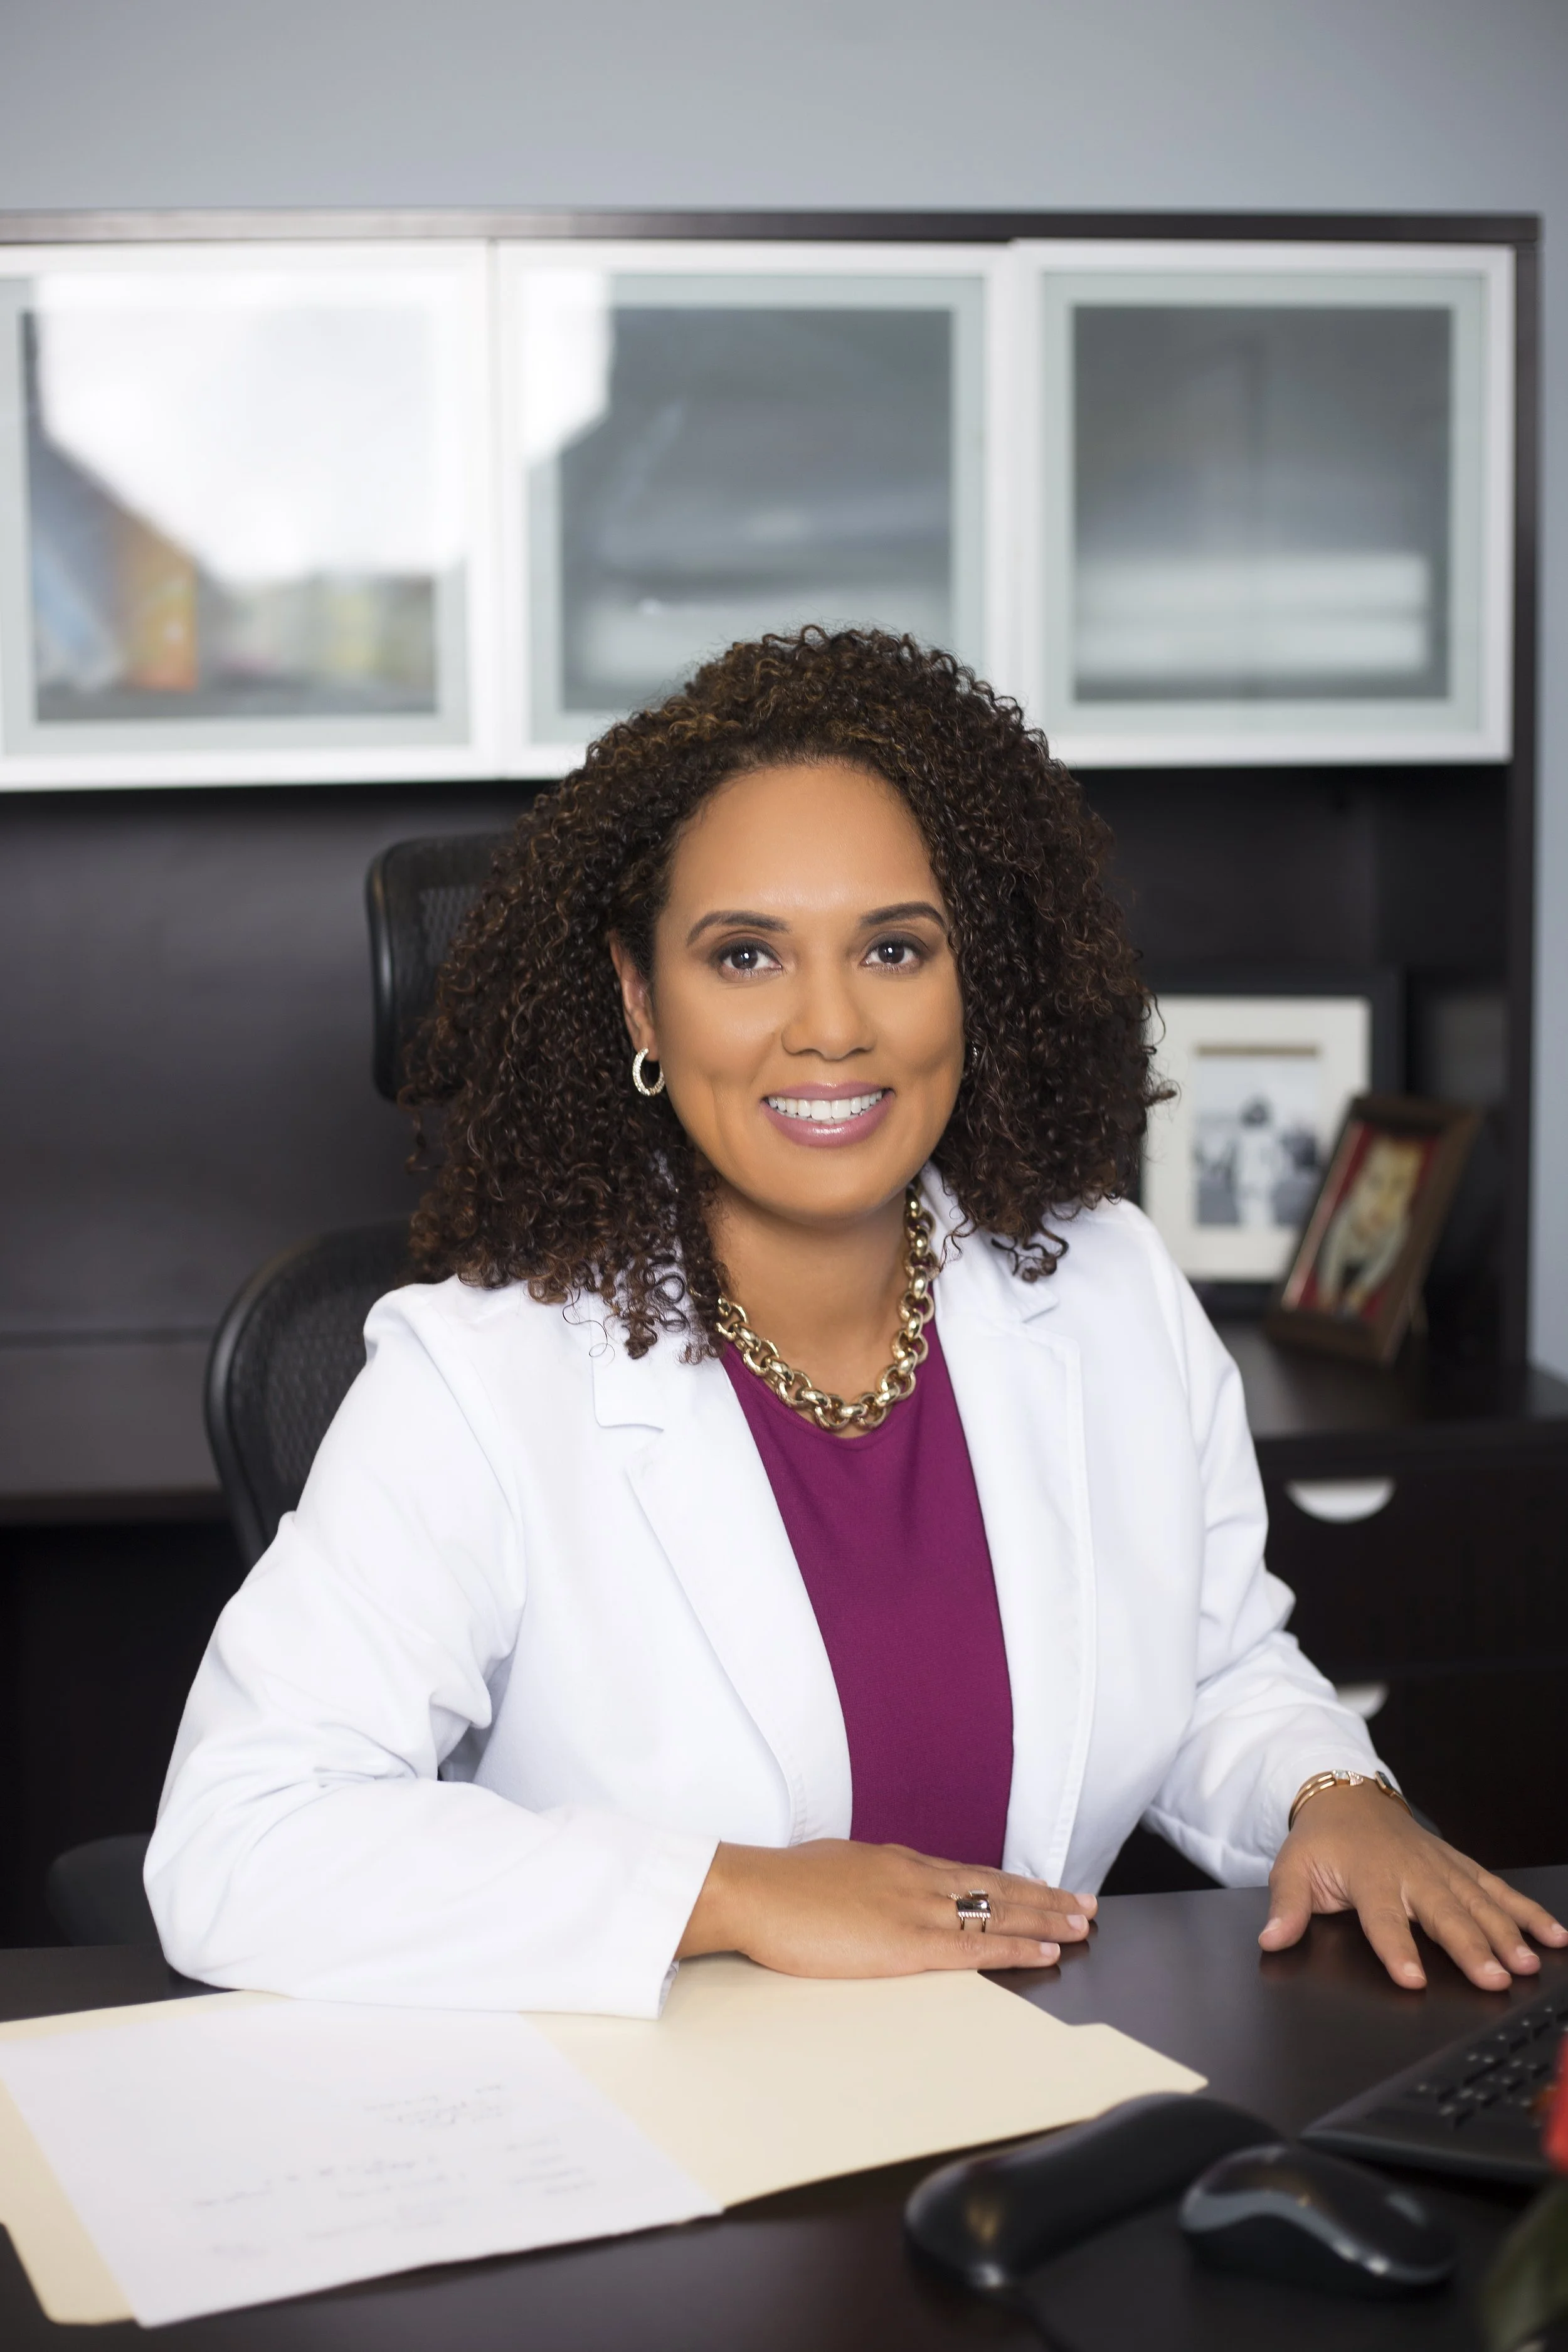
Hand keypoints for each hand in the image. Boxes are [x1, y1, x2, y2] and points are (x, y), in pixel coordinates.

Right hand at [676, 1838, 1095, 1975]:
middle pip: (996, 1885)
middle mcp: (917, 1877)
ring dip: (1046, 1919)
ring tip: (1081, 1925)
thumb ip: (866, 1880)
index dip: (1011, 1882)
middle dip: (1045, 1897)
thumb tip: (875, 1889)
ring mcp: (916, 1908)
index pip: (969, 1871)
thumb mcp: (834, 1868)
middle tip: (1086, 1904)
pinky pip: (976, 1947)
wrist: (754, 1892)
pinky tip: (1045, 1951)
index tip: (1043, 1888)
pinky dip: (1016, 1948)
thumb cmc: (781, 1885)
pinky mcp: (907, 1944)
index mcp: (898, 1862)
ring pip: (998, 1911)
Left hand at [1259, 1782, 1566, 1989]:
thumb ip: (1286, 1906)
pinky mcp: (1460, 1867)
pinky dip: (1527, 1911)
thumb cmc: (1322, 1841)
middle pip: (1444, 1914)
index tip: (1411, 1979)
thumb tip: (1271, 1939)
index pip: (1383, 1918)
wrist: (1348, 1797)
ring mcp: (1441, 1868)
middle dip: (1471, 1947)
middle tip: (1495, 1978)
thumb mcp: (1292, 1868)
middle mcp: (1411, 1872)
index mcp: (1369, 1876)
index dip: (1395, 1949)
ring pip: (1479, 1903)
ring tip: (1528, 1964)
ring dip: (1507, 1933)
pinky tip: (1554, 1935)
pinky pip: (1498, 1889)